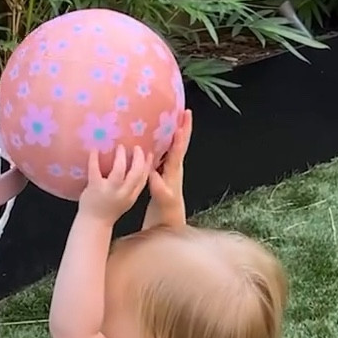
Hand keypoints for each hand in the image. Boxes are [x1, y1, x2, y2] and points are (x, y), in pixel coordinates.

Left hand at [79, 145, 152, 223]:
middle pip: (136, 172)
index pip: (144, 178)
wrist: (93, 224)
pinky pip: (95, 170)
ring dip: (120, 156)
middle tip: (137, 147)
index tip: (149, 154)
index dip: (148, 165)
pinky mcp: (95, 187)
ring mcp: (109, 190)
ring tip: (120, 147)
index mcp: (132, 196)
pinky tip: (94, 150)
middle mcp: (123, 193)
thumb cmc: (109, 210)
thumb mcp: (126, 201)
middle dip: (138, 158)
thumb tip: (135, 169)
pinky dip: (94, 158)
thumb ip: (131, 187)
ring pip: (118, 170)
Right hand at [145, 109, 191, 229]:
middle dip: (183, 127)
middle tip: (185, 110)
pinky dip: (162, 145)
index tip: (182, 119)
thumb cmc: (166, 217)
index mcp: (173, 174)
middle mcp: (174, 170)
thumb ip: (159, 189)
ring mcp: (169, 173)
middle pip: (180, 144)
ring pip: (173, 148)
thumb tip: (153, 173)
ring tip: (172, 118)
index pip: (178, 150)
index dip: (180, 135)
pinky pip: (164, 156)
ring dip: (174, 133)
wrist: (167, 227)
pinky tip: (154, 140)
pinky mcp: (163, 177)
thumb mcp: (162, 203)